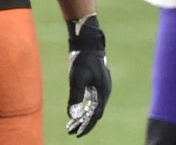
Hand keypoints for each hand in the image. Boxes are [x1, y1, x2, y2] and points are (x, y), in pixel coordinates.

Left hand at [66, 15, 111, 136]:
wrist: (88, 43)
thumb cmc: (83, 60)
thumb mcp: (77, 79)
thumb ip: (75, 97)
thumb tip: (72, 116)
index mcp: (102, 91)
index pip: (95, 115)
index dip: (86, 126)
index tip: (76, 134)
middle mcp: (104, 91)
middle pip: (95, 113)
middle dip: (83, 124)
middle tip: (71, 132)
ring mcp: (102, 87)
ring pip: (93, 107)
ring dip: (83, 116)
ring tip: (71, 125)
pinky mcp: (97, 83)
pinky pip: (92, 100)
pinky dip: (84, 107)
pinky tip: (76, 111)